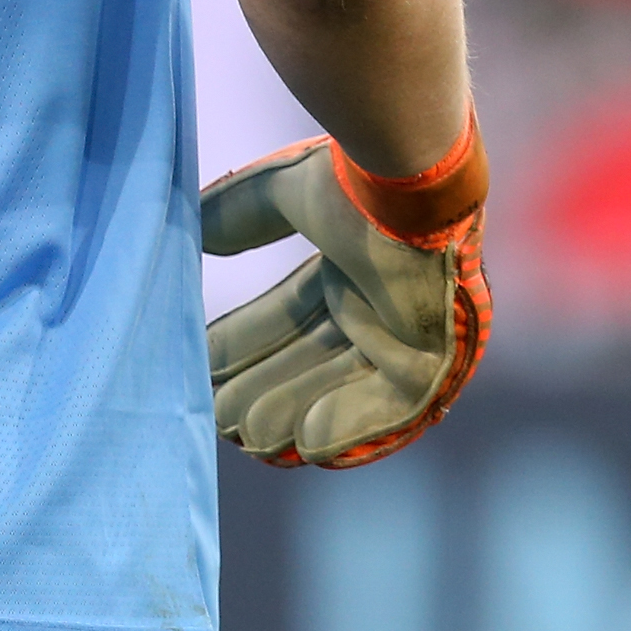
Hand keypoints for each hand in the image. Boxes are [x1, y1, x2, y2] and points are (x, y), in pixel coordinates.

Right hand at [201, 121, 489, 467]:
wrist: (410, 187)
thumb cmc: (352, 184)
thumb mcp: (281, 192)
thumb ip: (241, 213)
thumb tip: (197, 231)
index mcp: (351, 265)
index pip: (290, 315)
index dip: (248, 341)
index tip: (204, 362)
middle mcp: (378, 304)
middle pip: (310, 358)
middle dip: (263, 385)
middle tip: (216, 411)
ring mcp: (409, 336)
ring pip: (342, 388)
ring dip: (295, 412)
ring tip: (248, 435)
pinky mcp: (434, 364)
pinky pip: (388, 408)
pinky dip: (348, 426)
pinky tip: (305, 446)